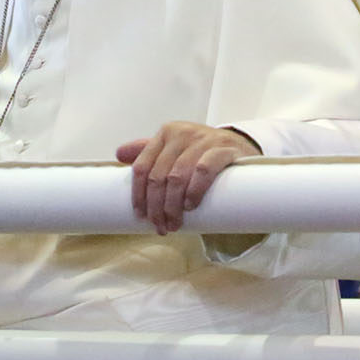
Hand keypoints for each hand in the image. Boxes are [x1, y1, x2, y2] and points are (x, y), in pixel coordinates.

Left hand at [115, 121, 258, 233]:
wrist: (241, 145)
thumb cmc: (202, 152)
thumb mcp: (175, 149)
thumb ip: (149, 152)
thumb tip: (118, 155)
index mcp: (165, 134)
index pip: (142, 167)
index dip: (138, 194)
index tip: (140, 216)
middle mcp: (182, 133)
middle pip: (158, 176)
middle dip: (156, 207)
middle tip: (161, 226)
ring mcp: (203, 140)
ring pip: (177, 177)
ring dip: (172, 206)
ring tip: (174, 224)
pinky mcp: (223, 149)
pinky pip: (203, 170)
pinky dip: (194, 190)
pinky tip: (190, 206)